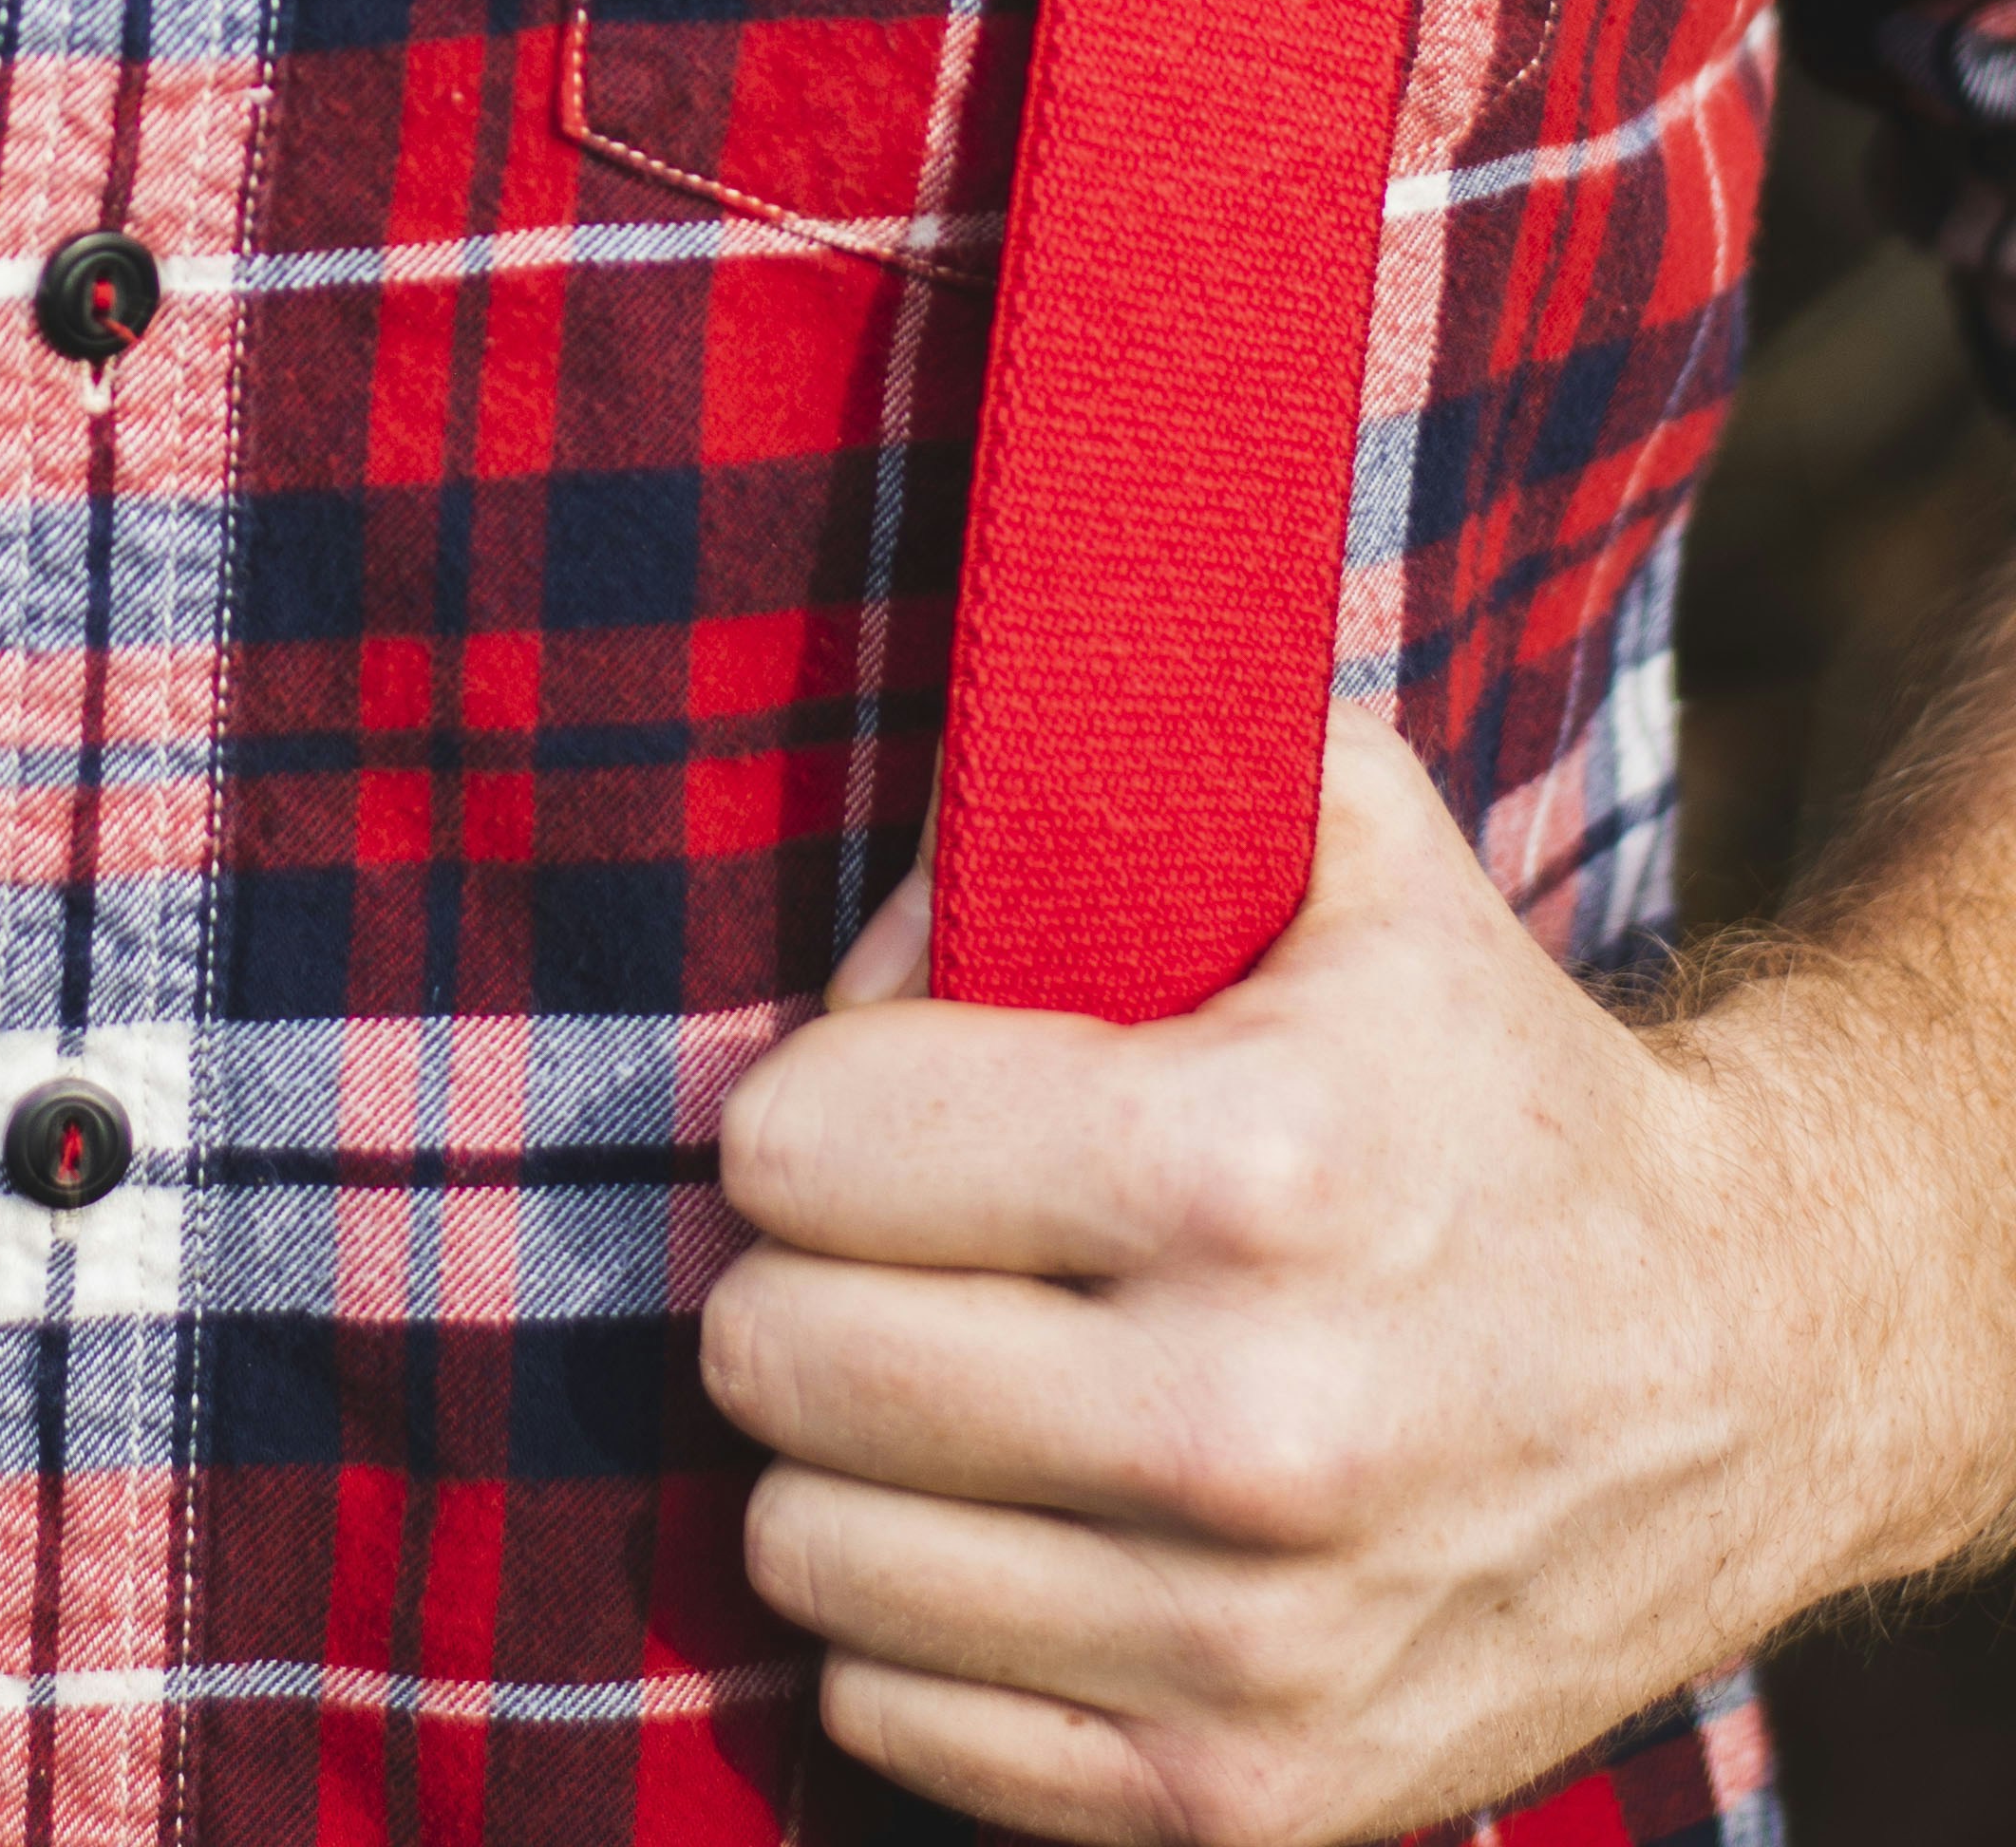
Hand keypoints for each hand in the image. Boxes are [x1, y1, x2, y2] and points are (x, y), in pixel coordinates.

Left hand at [699, 710, 1934, 1846]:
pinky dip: (922, 1618)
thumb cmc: (1485, 1075)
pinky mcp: (1243, 1807)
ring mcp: (1244, 1647)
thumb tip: (871, 906)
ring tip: (971, 1376)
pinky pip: (890, 1717)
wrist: (1742, 1363)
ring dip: (853, 1457)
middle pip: (775, 1349)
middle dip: (809, 1268)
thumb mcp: (1340, 833)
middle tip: (912, 1238)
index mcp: (1250, 1166)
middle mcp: (1247, 1428)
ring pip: (803, 1547)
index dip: (825, 1095)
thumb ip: (1093, 775)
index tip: (902, 1089)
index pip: (801, 1145)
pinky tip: (1032, 1522)